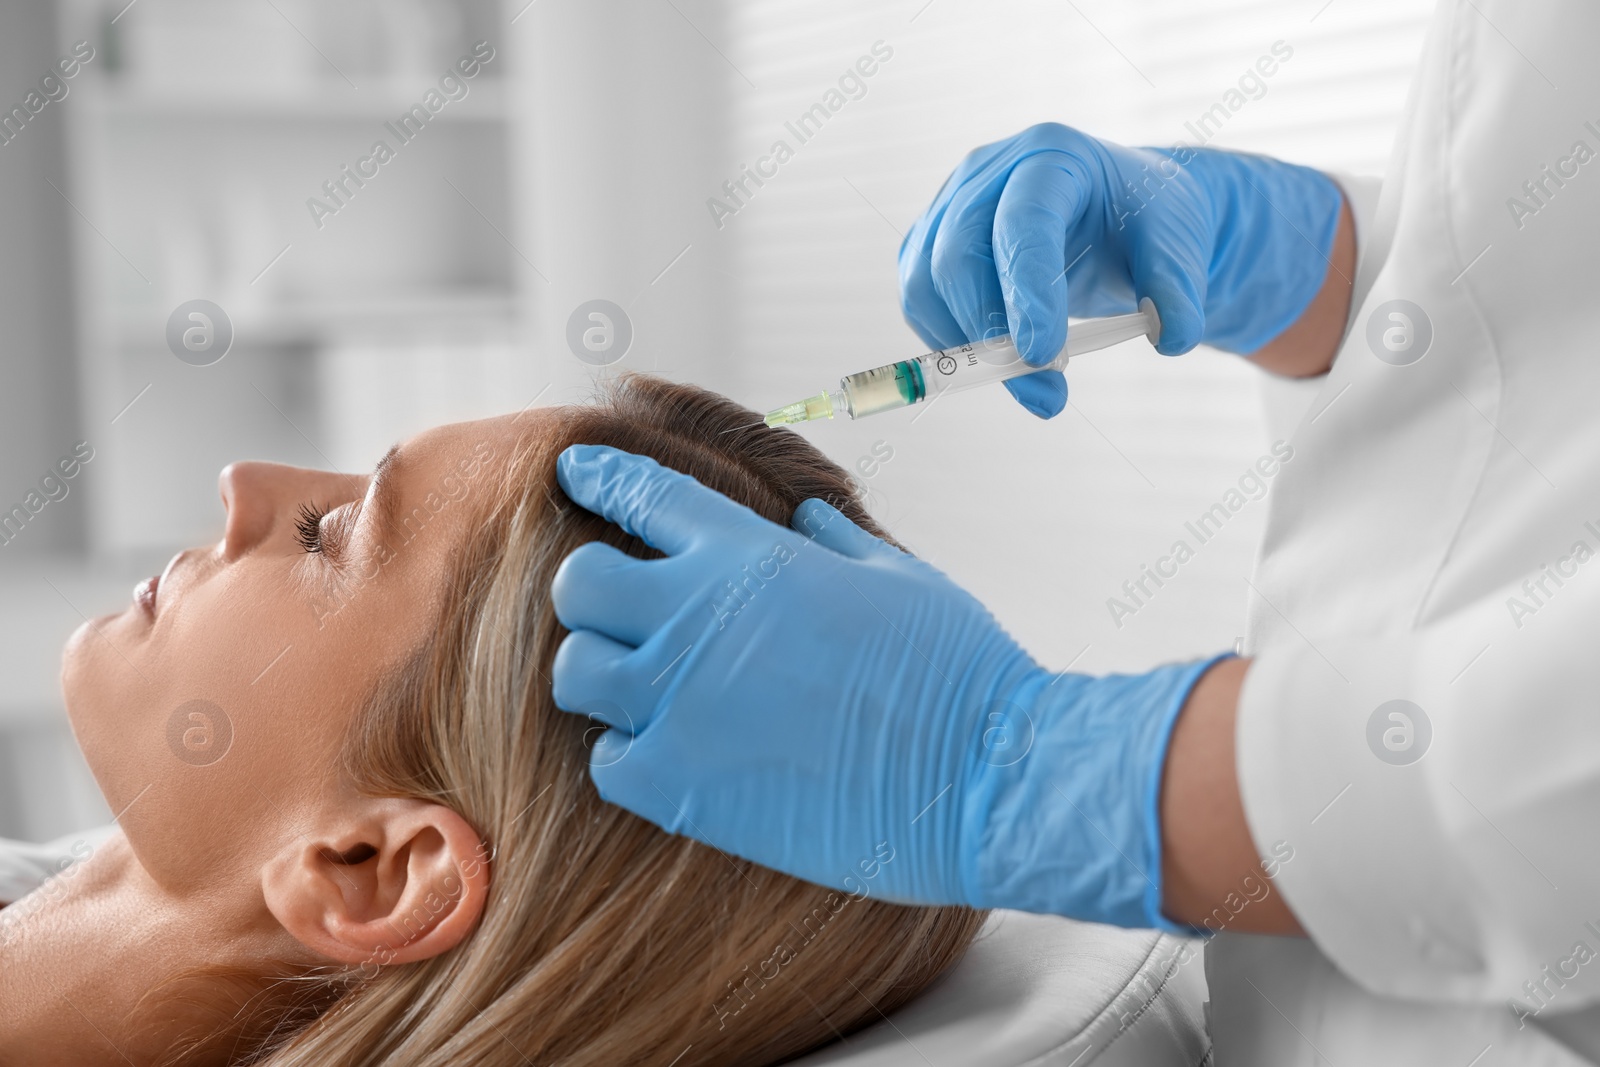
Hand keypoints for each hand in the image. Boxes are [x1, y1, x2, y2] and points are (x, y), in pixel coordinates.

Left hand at [549, 444, 1226, 927]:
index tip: (575, 471)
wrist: (982, 776)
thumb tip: (806, 515)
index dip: (599, 475)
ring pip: (576, 673)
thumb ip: (834, 540)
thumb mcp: (898, 575)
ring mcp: (682, 704)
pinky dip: (630, 756)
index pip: (640, 493)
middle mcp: (697, 619)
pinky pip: (608, 761)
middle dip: (593, 593)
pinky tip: (673, 756)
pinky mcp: (682, 787)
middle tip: (627, 616)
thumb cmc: (955, 668)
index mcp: (750, 555)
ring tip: (645, 691)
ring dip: (604, 677)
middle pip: (578, 584)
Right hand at [900, 123, 1343, 416]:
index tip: (1042, 355)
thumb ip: (1177, 290)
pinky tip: (1001, 361)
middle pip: (958, 257)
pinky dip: (951, 343)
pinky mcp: (931, 244)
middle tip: (1047, 394)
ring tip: (1034, 383)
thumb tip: (1169, 337)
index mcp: (1052, 156)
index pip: (1023, 222)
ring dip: (967, 349)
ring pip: (926, 285)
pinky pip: (921, 301)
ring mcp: (949, 206)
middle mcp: (987, 173)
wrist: (1119, 217)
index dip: (1025, 290)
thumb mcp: (1177, 248)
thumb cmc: (1145, 225)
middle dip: (991, 336)